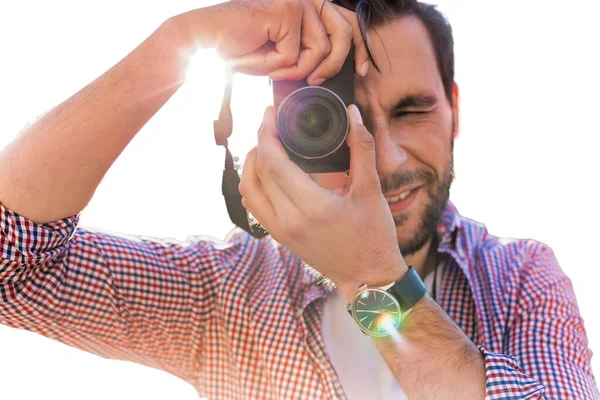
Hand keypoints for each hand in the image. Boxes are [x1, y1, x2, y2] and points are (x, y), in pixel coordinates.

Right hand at [171, 0, 369, 84]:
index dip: (360, 49)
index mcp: (311, 8)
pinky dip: (279, 66)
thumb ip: (309, 57)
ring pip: (321, 48)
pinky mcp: (286, 9)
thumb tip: (331, 72)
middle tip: (315, 81)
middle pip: (344, 33)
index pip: (348, 23)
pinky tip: (263, 62)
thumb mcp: (284, 56)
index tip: (363, 72)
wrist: (207, 39)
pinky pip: (296, 53)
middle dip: (335, 65)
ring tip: (275, 70)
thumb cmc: (243, 48)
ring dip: (298, 69)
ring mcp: (298, 1)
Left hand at [238, 105, 407, 298]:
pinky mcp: (280, 237)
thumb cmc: (373, 235)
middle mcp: (289, 220)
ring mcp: (281, 231)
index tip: (270, 114)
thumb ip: (361, 148)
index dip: (267, 134)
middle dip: (260, 141)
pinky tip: (266, 171)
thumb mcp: (371, 189)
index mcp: (311, 206)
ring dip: (252, 163)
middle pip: (259, 172)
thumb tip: (353, 114)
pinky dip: (254, 184)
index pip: (274, 163)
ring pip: (249, 190)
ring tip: (265, 144)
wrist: (368, 277)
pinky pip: (254, 205)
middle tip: (270, 122)